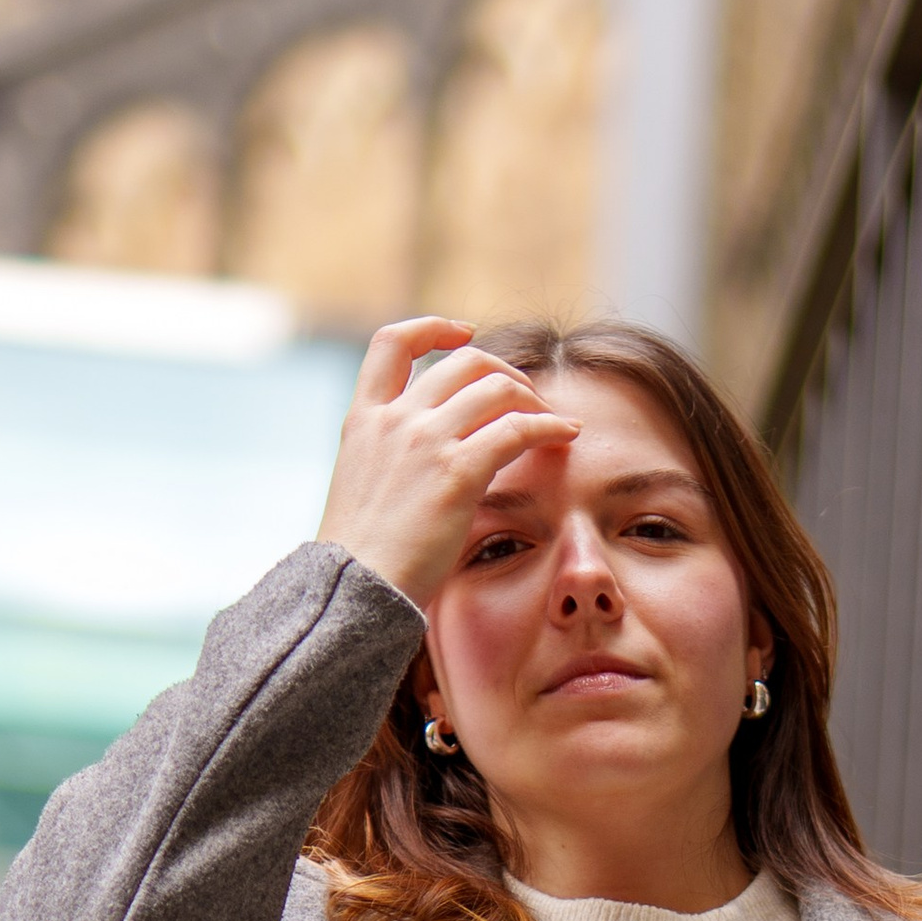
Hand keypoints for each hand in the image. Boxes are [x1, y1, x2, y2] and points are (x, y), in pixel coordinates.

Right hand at [311, 318, 578, 609]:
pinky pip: (519, 428)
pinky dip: (550, 425)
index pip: (391, 343)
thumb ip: (390, 460)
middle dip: (504, 372)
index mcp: (364, 420)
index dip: (432, 329)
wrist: (353, 591)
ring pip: (497, 387)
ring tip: (552, 421)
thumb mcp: (362, 490)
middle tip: (527, 398)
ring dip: (533, 398)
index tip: (462, 333)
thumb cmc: (362, 560)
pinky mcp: (458, 471)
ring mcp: (425, 441)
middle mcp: (395, 420)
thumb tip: (425, 465)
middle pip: (464, 362)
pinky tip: (568, 436)